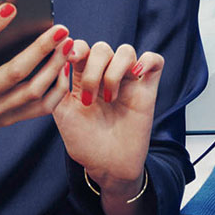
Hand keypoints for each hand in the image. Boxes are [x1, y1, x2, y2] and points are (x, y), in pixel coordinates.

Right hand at [0, 5, 69, 155]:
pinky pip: (40, 108)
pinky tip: (63, 68)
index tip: (11, 6)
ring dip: (54, 67)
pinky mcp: (8, 120)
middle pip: (14, 72)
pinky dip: (56, 89)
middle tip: (60, 29)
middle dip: (41, 48)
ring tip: (67, 45)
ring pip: (32, 91)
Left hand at [53, 39, 163, 193]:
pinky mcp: (147, 91)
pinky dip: (147, 60)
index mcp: (83, 78)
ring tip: (109, 98)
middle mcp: (105, 76)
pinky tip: (136, 74)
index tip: (71, 60)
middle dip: (93, 69)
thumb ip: (59, 84)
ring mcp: (128, 82)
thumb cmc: (84, 143)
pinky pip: (155, 62)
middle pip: (102, 48)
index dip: (77, 48)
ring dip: (114, 70)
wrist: (107, 166)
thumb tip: (59, 54)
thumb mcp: (62, 113)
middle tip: (89, 99)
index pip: (82, 48)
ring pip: (126, 51)